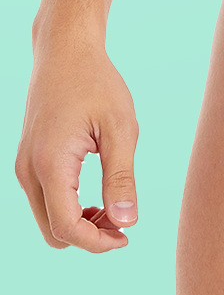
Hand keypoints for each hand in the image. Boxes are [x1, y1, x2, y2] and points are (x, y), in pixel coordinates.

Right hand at [15, 35, 138, 252]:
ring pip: (46, 219)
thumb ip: (122, 177)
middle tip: (124, 221)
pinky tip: (97, 195)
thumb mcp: (120, 129)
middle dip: (89, 236)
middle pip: (53, 231)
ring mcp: (23, 165)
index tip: (127, 236)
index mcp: (51, 164)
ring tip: (114, 206)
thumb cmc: (97, 84)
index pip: (67, 227)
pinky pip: (44, 200)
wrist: (66, 51)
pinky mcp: (27, 160)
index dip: (97, 243)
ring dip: (79, 223)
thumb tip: (128, 222)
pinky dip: (69, 208)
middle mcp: (28, 170)